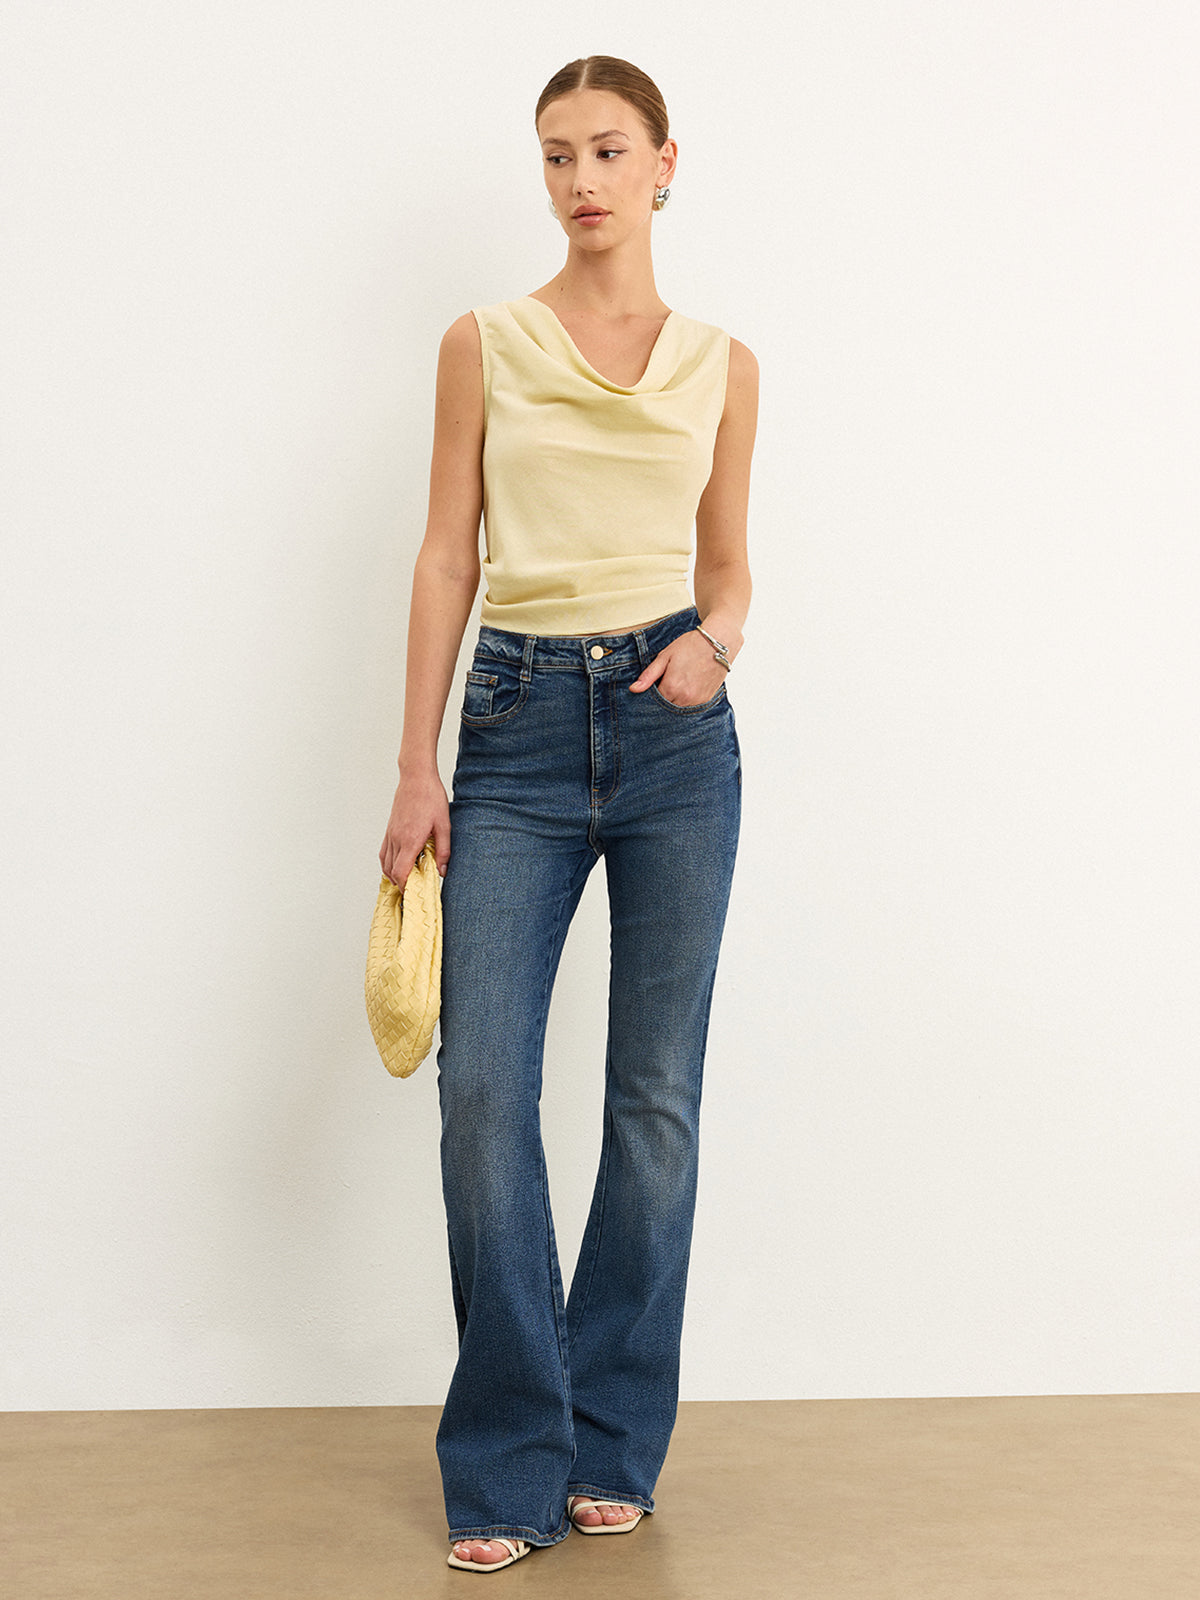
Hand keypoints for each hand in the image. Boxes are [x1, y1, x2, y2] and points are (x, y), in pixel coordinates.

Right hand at [379, 766, 450, 885]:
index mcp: (410, 840)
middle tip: (415, 888)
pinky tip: (399, 864)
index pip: (401, 873)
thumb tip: (443, 871)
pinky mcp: (389, 829)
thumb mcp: (444, 825)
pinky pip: (384, 852)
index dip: (406, 887)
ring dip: (394, 874)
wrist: (416, 777)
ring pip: (385, 863)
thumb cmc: (431, 797)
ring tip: (408, 878)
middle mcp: (397, 839)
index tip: (415, 893)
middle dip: (402, 884)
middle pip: (391, 872)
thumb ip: (443, 850)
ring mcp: (391, 834)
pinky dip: (388, 863)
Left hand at [628, 628, 726, 705]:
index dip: (653, 692)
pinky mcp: (706, 699)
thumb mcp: (665, 657)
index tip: (656, 682)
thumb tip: (634, 689)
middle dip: (664, 697)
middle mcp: (684, 698)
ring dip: (675, 699)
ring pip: (679, 707)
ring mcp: (697, 700)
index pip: (654, 700)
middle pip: (666, 706)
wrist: (718, 643)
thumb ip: (649, 675)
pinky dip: (687, 698)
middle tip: (668, 680)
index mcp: (671, 687)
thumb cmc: (691, 646)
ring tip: (679, 680)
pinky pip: (691, 705)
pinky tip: (689, 684)